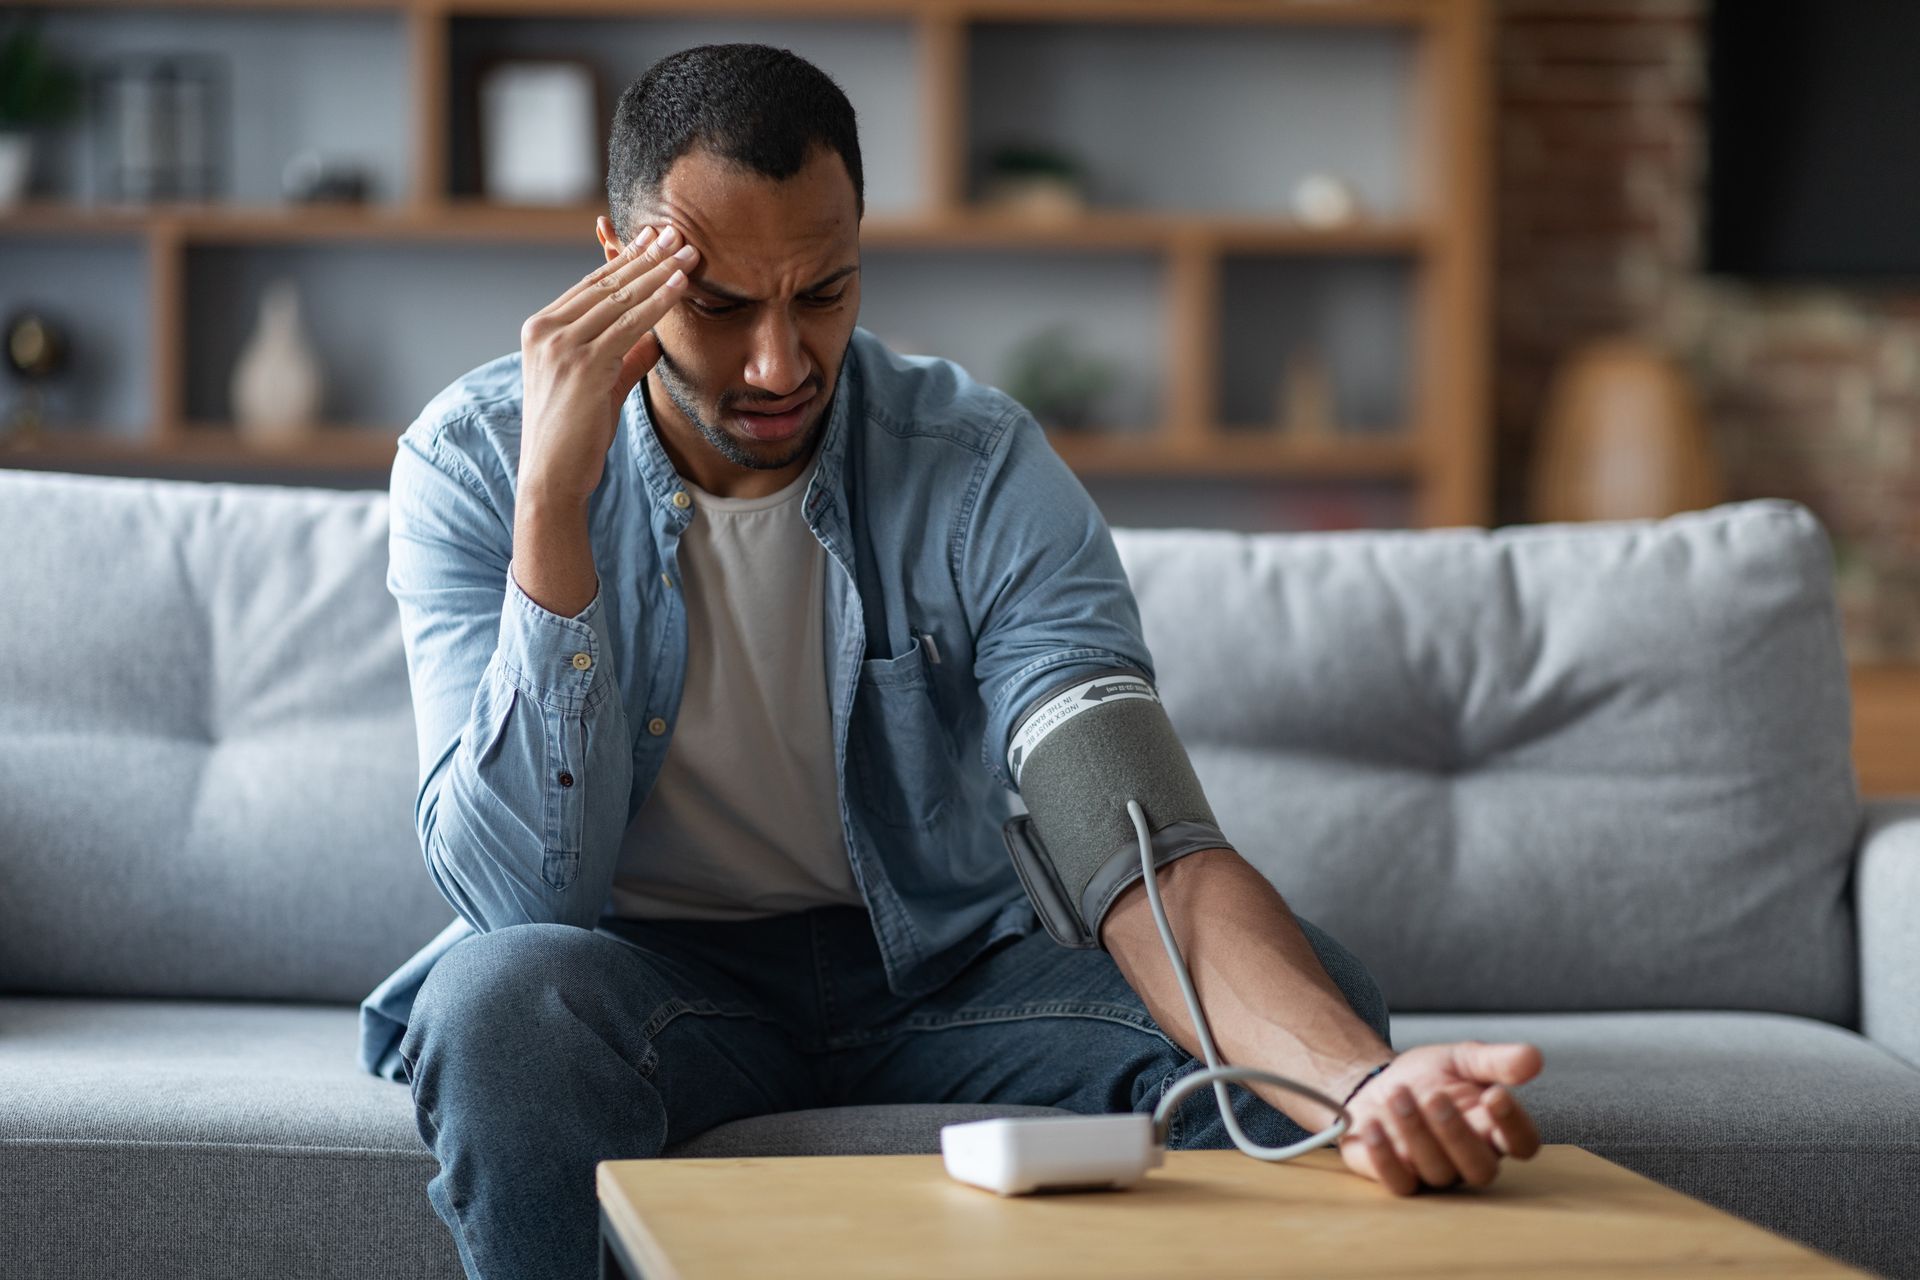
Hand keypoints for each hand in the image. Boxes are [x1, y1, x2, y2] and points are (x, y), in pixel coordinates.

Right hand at [516, 220, 698, 505]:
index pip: (591, 285)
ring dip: (658, 271)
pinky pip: (629, 324)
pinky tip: (680, 285)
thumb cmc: (575, 437)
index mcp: (541, 329)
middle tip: (678, 232)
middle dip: (645, 255)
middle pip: (606, 283)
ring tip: (688, 251)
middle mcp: (545, 330)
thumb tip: (653, 340)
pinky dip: (658, 302)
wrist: (552, 477)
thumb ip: (623, 359)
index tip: (655, 240)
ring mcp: (560, 345)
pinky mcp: (582, 364)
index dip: (626, 260)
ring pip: (620, 298)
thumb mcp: (599, 387)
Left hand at [1335, 1041, 1543, 1194]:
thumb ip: (1496, 1061)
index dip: (1514, 1126)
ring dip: (1416, 1132)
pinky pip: (1398, 1183)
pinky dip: (1384, 1157)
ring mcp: (1434, 1173)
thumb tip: (1534, 1057)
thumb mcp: (1461, 1059)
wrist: (1377, 1083)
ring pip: (1438, 1172)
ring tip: (1397, 1094)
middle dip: (1457, 1133)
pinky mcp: (1399, 1177)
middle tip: (1434, 1096)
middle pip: (1480, 1168)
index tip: (1495, 1094)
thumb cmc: (1428, 1077)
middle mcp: (1469, 1159)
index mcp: (1493, 1130)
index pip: (1522, 1144)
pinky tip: (1372, 1125)